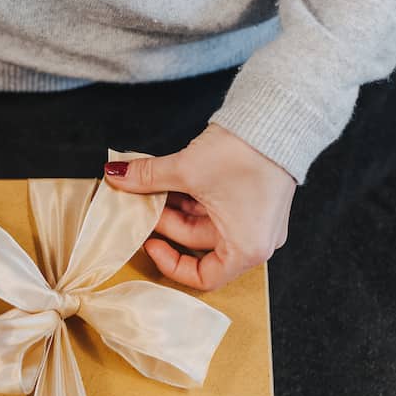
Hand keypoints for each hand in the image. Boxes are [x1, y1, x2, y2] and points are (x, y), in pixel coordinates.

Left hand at [102, 124, 294, 290]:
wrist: (278, 118)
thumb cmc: (244, 155)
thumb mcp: (186, 170)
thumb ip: (148, 178)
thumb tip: (117, 175)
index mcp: (246, 249)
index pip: (204, 277)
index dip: (170, 263)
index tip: (150, 241)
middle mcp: (255, 240)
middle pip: (200, 244)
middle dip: (167, 222)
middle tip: (142, 201)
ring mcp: (257, 219)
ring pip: (206, 222)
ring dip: (177, 206)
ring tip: (153, 186)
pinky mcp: (255, 198)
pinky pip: (217, 207)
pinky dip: (193, 196)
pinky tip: (172, 179)